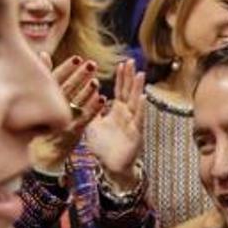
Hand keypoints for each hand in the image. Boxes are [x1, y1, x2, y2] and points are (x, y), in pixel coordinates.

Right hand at [31, 56, 104, 169]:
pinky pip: (83, 120)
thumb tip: (44, 53)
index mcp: (41, 99)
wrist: (41, 150)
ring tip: (97, 81)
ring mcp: (60, 122)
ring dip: (87, 92)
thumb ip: (45, 75)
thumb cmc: (40, 118)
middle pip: (66, 90)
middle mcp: (50, 110)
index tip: (77, 59)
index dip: (66, 69)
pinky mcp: (71, 133)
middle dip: (79, 77)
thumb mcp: (40, 95)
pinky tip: (102, 99)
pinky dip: (93, 109)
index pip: (54, 81)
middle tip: (92, 65)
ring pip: (75, 104)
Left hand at [84, 60, 145, 190]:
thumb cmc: (103, 147)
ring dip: (138, 88)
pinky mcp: (136, 134)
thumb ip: (90, 109)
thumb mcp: (92, 124)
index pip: (120, 90)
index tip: (122, 63)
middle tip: (132, 61)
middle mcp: (127, 115)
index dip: (122, 77)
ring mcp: (133, 124)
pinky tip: (144, 98)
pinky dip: (141, 109)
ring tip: (141, 75)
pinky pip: (139, 119)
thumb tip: (83, 94)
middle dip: (131, 77)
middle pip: (129, 92)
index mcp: (118, 111)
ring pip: (136, 103)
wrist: (111, 167)